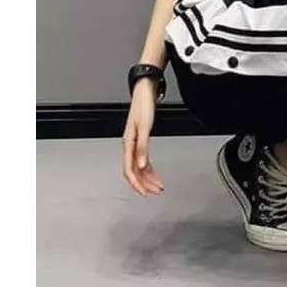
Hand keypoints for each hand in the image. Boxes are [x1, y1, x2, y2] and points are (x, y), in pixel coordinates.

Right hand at [122, 79, 163, 196]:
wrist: (145, 92)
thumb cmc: (143, 107)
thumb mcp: (144, 128)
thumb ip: (142, 147)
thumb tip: (140, 166)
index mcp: (128, 144)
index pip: (129, 171)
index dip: (137, 184)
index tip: (146, 193)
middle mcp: (130, 146)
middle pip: (134, 172)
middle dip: (145, 184)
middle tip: (156, 192)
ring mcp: (135, 144)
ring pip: (139, 168)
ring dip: (148, 178)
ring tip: (158, 186)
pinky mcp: (141, 141)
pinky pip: (143, 160)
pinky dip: (149, 169)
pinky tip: (155, 174)